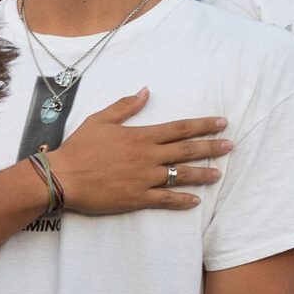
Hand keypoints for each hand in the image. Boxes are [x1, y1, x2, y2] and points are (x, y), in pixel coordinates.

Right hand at [46, 90, 231, 214]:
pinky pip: (166, 200)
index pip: (180, 128)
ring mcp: (145, 179)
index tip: (221, 123)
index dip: (203, 125)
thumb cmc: (79, 148)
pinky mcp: (137, 198)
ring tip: (219, 174)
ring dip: (203, 174)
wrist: (63, 177)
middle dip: (211, 147)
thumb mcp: (100, 120)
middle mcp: (148, 156)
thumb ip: (125, 106)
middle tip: (230, 146)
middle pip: (187, 150)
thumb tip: (145, 92)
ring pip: (181, 175)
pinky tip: (195, 200)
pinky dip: (182, 200)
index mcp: (141, 136)